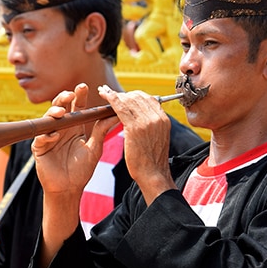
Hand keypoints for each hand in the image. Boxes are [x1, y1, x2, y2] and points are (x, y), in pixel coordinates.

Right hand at [31, 83, 115, 199]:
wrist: (70, 188)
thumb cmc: (82, 170)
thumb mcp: (94, 148)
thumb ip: (102, 131)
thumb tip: (115, 115)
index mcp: (74, 127)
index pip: (76, 107)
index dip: (78, 96)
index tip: (83, 87)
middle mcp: (61, 129)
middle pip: (60, 108)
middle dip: (63, 98)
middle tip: (70, 94)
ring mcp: (49, 137)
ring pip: (48, 119)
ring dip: (54, 114)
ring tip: (61, 113)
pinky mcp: (39, 148)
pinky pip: (40, 139)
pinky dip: (47, 136)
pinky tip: (54, 135)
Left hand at [97, 86, 174, 205]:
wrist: (154, 175)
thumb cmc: (152, 162)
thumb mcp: (156, 139)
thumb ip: (151, 126)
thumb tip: (142, 119)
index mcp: (164, 120)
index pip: (149, 99)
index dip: (134, 95)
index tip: (123, 96)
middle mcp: (157, 117)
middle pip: (138, 96)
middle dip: (123, 93)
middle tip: (109, 93)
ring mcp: (147, 121)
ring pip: (129, 100)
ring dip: (114, 94)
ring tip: (103, 92)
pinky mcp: (135, 127)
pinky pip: (120, 107)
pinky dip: (111, 99)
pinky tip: (103, 96)